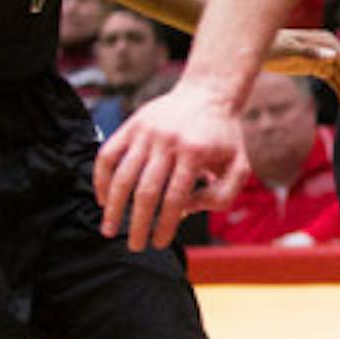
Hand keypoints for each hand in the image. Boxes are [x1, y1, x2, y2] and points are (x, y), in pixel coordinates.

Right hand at [96, 77, 244, 249]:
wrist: (208, 93)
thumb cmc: (224, 137)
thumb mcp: (239, 167)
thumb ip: (222, 196)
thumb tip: (186, 211)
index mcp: (195, 153)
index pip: (175, 198)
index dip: (165, 225)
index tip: (157, 244)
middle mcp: (167, 142)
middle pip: (146, 192)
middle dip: (138, 223)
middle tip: (134, 246)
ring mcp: (146, 132)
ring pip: (122, 175)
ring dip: (114, 207)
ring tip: (109, 229)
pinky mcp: (131, 125)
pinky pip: (108, 155)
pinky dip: (101, 179)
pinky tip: (102, 200)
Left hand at [268, 27, 339, 99]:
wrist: (254, 49)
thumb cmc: (271, 45)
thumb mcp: (289, 48)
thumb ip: (310, 52)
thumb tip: (332, 55)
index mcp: (325, 40)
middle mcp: (327, 47)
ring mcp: (322, 57)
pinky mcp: (315, 66)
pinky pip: (333, 79)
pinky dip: (339, 88)